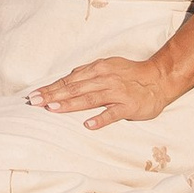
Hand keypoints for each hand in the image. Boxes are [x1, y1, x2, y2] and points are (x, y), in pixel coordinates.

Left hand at [31, 54, 175, 129]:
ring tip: (52, 109)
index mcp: (98, 69)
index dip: (51, 88)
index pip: (69, 80)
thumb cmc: (130, 74)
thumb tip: (67, 79)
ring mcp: (117, 93)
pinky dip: (100, 119)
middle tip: (34, 102)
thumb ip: (87, 74)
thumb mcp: (107, 67)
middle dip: (52, 95)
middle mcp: (105, 79)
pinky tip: (87, 125)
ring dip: (69, 104)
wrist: (159, 78)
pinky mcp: (128, 106)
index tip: (33, 95)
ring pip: (89, 98)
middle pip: (74, 88)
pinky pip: (112, 113)